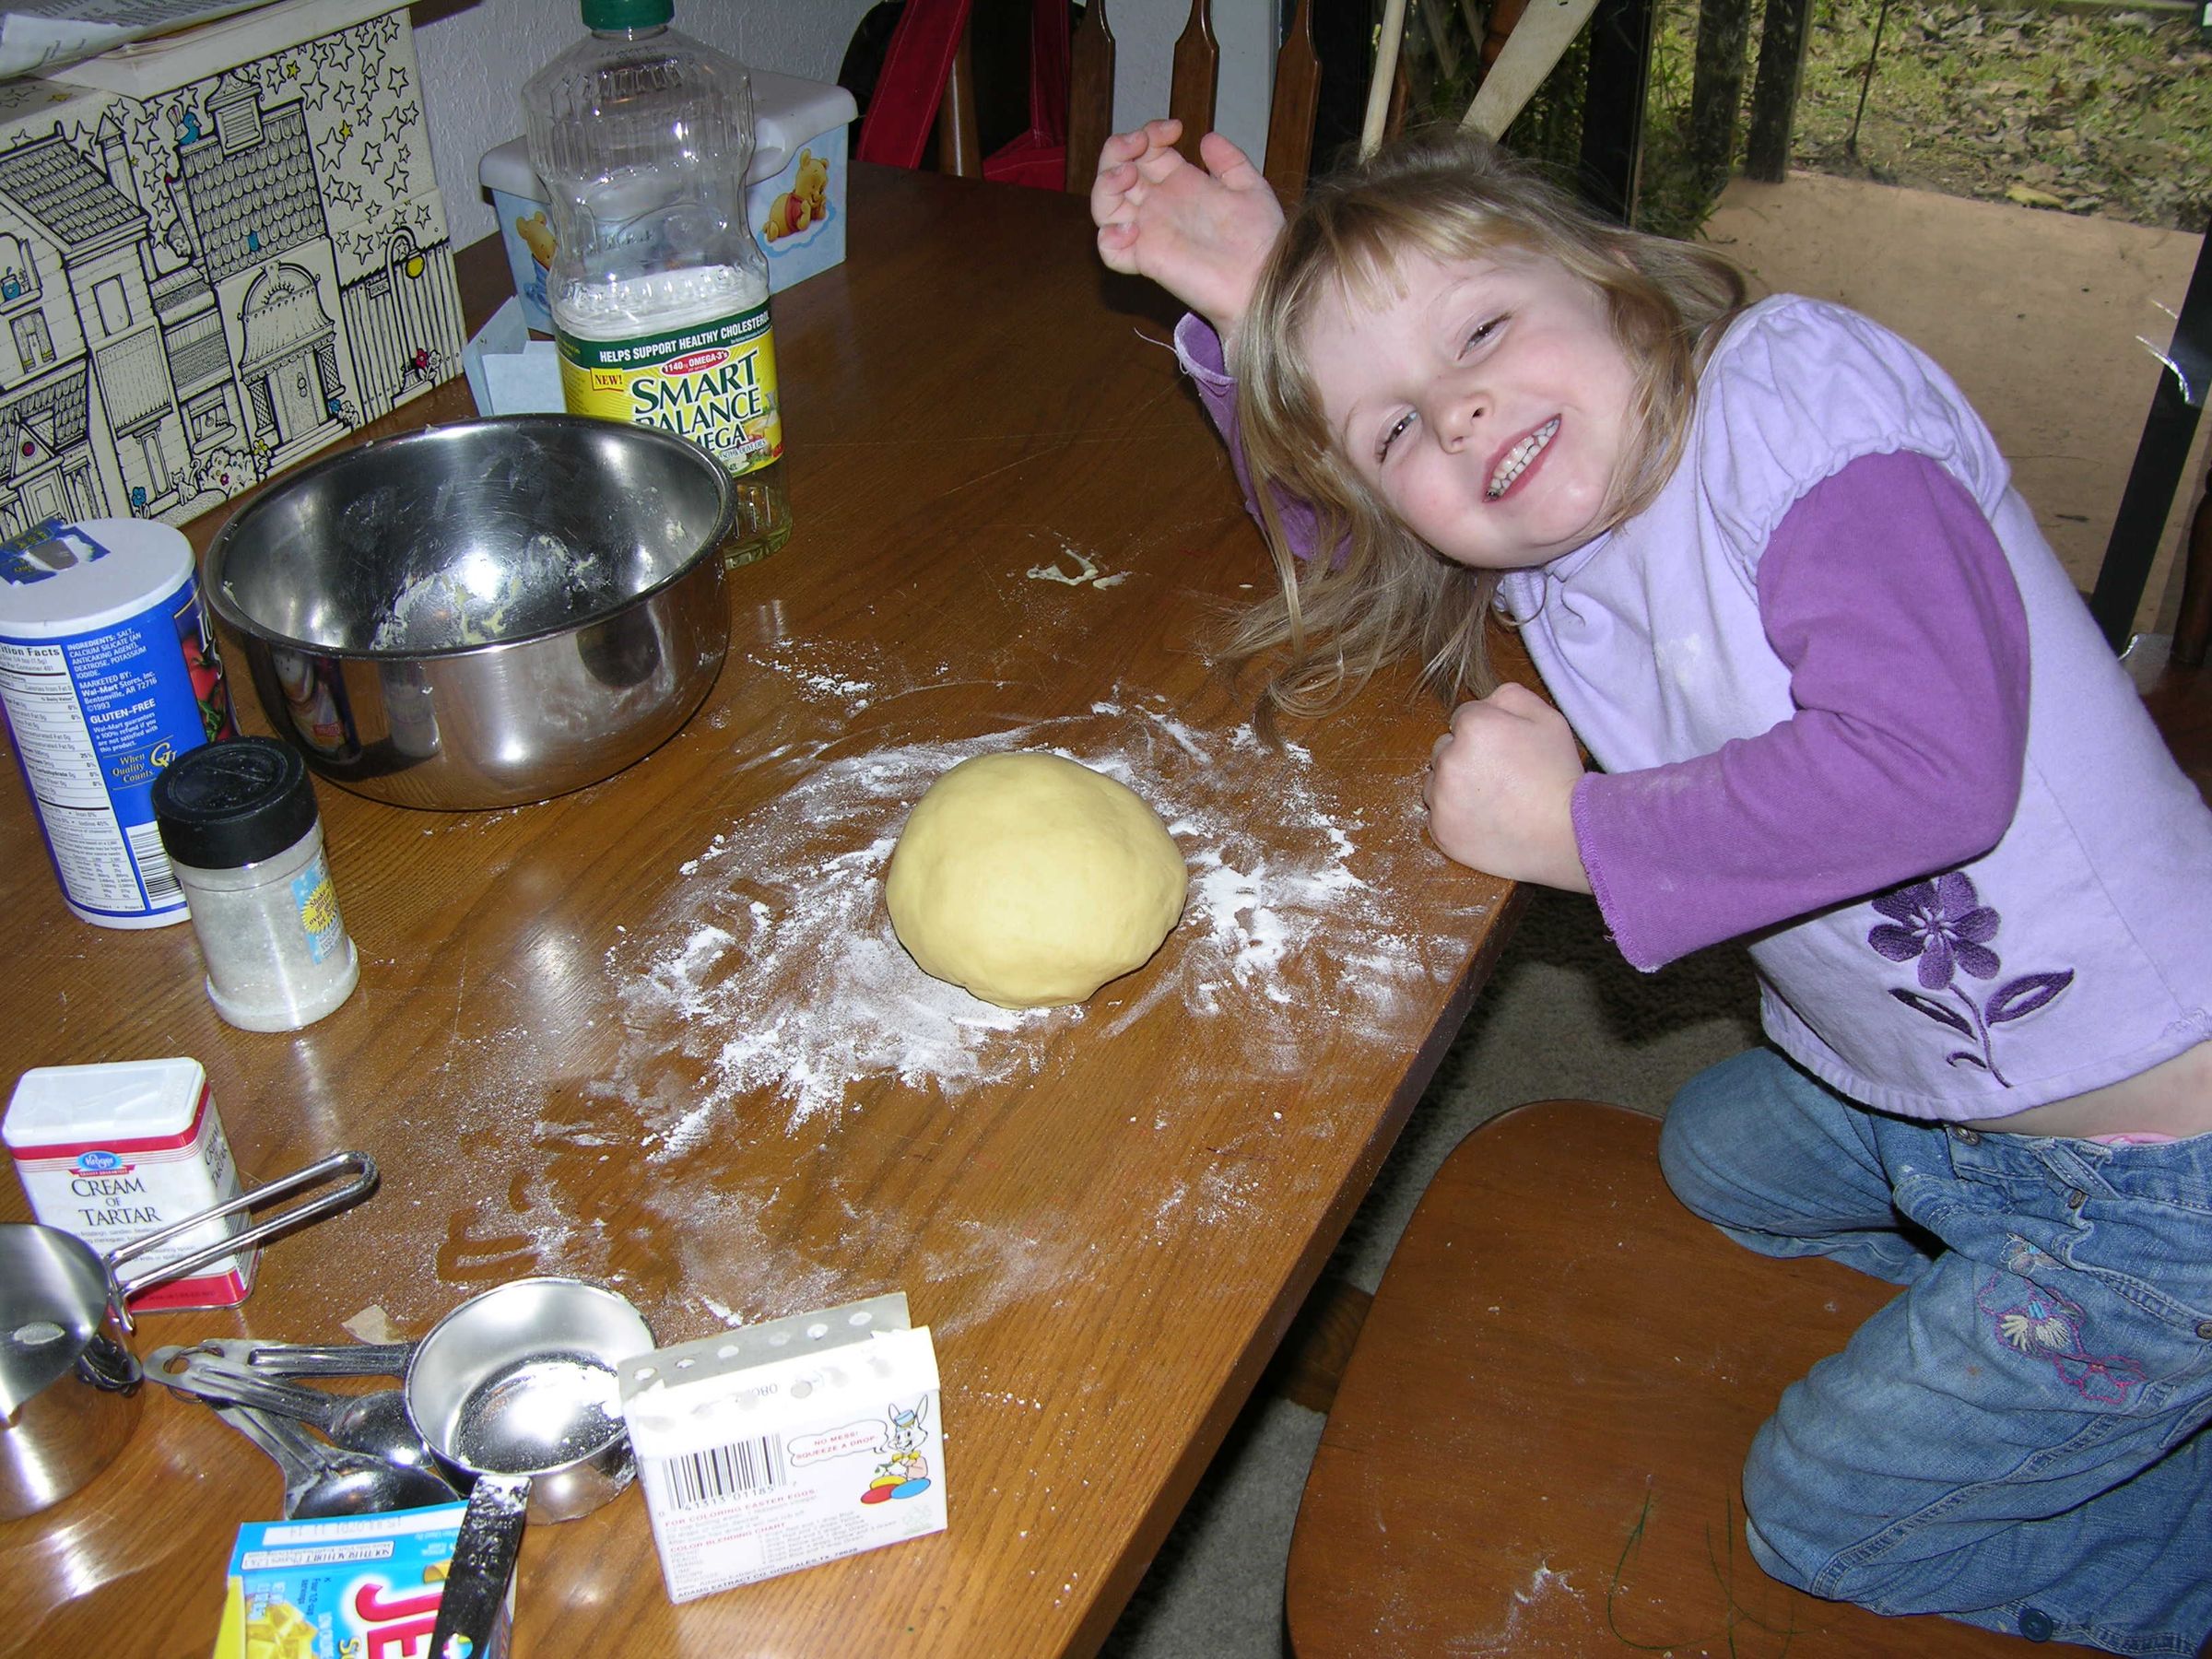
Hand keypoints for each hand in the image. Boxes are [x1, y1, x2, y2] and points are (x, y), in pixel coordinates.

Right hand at [1091, 119, 1285, 352]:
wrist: (1265, 277)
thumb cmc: (1261, 237)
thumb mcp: (1249, 186)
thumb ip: (1229, 161)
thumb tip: (1207, 138)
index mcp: (1180, 184)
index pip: (1146, 152)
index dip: (1151, 133)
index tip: (1176, 129)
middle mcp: (1159, 206)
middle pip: (1116, 171)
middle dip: (1119, 149)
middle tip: (1139, 143)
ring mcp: (1149, 233)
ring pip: (1104, 207)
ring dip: (1105, 184)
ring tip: (1126, 176)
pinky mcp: (1147, 261)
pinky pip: (1110, 252)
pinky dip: (1109, 238)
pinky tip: (1129, 227)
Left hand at [1423, 685, 1591, 890]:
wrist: (1565, 834)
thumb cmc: (1558, 775)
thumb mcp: (1548, 719)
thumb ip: (1510, 697)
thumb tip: (1485, 700)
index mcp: (1473, 726)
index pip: (1461, 718)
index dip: (1486, 732)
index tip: (1504, 750)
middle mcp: (1448, 759)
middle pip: (1444, 749)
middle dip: (1464, 757)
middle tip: (1499, 776)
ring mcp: (1441, 798)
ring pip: (1436, 782)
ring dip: (1454, 787)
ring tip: (1493, 800)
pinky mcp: (1440, 830)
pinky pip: (1437, 815)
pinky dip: (1455, 817)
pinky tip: (1485, 820)